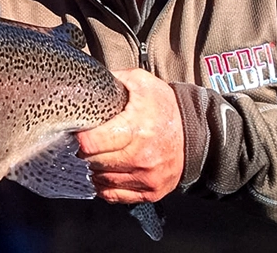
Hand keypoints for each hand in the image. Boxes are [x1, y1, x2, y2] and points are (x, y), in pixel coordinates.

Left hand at [75, 68, 183, 203]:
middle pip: (95, 163)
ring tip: (98, 155)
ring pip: (103, 180)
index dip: (81, 137)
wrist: (197, 132)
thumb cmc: (165, 107)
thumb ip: (113, 80)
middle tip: (88, 143)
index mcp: (135, 130)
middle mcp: (141, 158)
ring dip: (95, 169)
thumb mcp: (141, 82)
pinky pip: (116, 196)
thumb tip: (88, 81)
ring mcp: (147, 178)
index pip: (92, 144)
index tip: (80, 132)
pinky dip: (105, 186)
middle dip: (86, 153)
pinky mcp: (151, 191)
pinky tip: (105, 172)